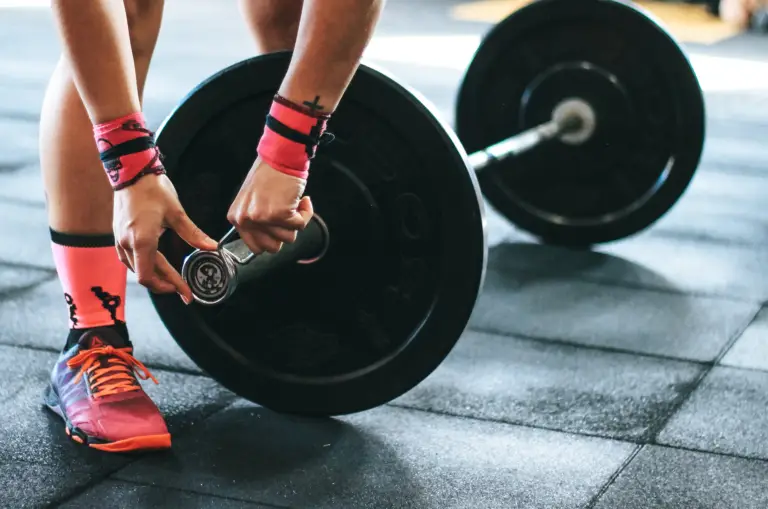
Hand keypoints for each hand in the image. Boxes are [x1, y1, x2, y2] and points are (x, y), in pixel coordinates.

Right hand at [113, 174, 217, 301]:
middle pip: (145, 275)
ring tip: (171, 280)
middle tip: (183, 290)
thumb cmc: (152, 189)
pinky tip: (154, 265)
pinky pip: (128, 259)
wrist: (130, 170)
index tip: (186, 293)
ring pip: (135, 268)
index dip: (170, 287)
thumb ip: (193, 233)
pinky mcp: (117, 234)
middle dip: (165, 285)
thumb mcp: (176, 213)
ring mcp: (119, 239)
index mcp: (142, 241)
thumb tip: (212, 247)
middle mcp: (127, 244)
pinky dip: (143, 266)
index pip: (152, 276)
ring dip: (154, 276)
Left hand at [227, 157, 313, 254]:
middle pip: (272, 248)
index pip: (255, 247)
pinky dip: (306, 213)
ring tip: (292, 203)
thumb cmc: (269, 174)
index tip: (277, 227)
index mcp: (236, 218)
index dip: (271, 239)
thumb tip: (269, 240)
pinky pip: (301, 225)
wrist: (280, 156)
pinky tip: (302, 200)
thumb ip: (255, 221)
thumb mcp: (252, 201)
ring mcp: (263, 218)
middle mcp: (246, 220)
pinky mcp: (280, 214)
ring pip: (289, 238)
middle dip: (284, 233)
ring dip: (296, 221)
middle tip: (285, 215)